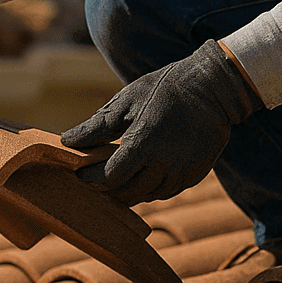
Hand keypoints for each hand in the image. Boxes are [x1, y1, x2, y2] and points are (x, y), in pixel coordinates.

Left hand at [61, 40, 262, 205]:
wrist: (214, 87)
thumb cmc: (165, 88)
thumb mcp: (128, 100)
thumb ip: (97, 126)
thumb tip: (67, 142)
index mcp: (143, 145)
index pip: (109, 178)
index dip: (91, 179)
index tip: (80, 173)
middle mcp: (164, 165)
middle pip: (127, 193)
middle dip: (108, 188)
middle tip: (95, 177)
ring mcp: (182, 173)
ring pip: (147, 195)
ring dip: (130, 189)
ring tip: (118, 175)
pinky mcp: (195, 175)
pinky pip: (167, 190)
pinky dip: (152, 186)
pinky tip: (144, 172)